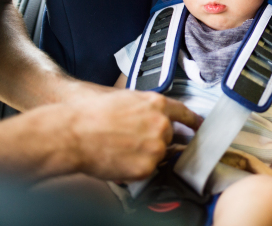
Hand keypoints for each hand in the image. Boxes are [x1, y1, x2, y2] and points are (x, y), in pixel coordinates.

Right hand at [65, 90, 201, 180]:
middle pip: (169, 137)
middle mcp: (162, 124)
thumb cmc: (91, 115)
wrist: (72, 134)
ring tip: (121, 149)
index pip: (185, 113)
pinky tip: (120, 159)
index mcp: (157, 104)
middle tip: (132, 141)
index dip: (193, 121)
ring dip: (146, 155)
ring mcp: (156, 147)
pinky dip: (136, 169)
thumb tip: (158, 116)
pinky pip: (148, 170)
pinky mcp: (148, 166)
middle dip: (156, 140)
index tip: (199, 126)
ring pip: (159, 154)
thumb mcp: (126, 99)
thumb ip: (148, 108)